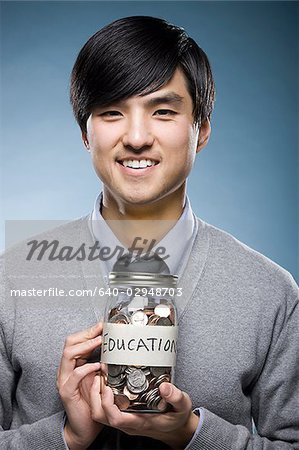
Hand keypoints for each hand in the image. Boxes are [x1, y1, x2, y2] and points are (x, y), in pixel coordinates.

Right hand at [57, 322, 103, 449]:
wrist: (85, 425)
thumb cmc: (94, 400)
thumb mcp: (99, 376)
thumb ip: (102, 361)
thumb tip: (115, 346)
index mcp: (73, 363)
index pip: (76, 340)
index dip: (89, 330)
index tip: (104, 324)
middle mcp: (66, 369)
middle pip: (70, 342)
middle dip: (87, 334)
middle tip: (103, 330)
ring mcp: (64, 380)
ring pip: (68, 354)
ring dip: (86, 346)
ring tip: (100, 342)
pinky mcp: (67, 392)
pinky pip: (73, 376)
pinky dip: (85, 368)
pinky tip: (97, 366)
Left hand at [89, 379, 198, 448]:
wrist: (178, 429)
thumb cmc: (178, 418)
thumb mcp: (182, 406)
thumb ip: (175, 397)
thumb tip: (164, 387)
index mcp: (140, 421)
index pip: (115, 418)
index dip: (107, 404)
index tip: (108, 387)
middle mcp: (129, 423)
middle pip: (102, 415)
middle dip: (96, 396)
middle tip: (100, 375)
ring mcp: (126, 420)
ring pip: (102, 413)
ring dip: (97, 396)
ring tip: (101, 377)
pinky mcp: (125, 415)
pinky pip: (107, 409)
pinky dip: (103, 396)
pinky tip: (108, 382)